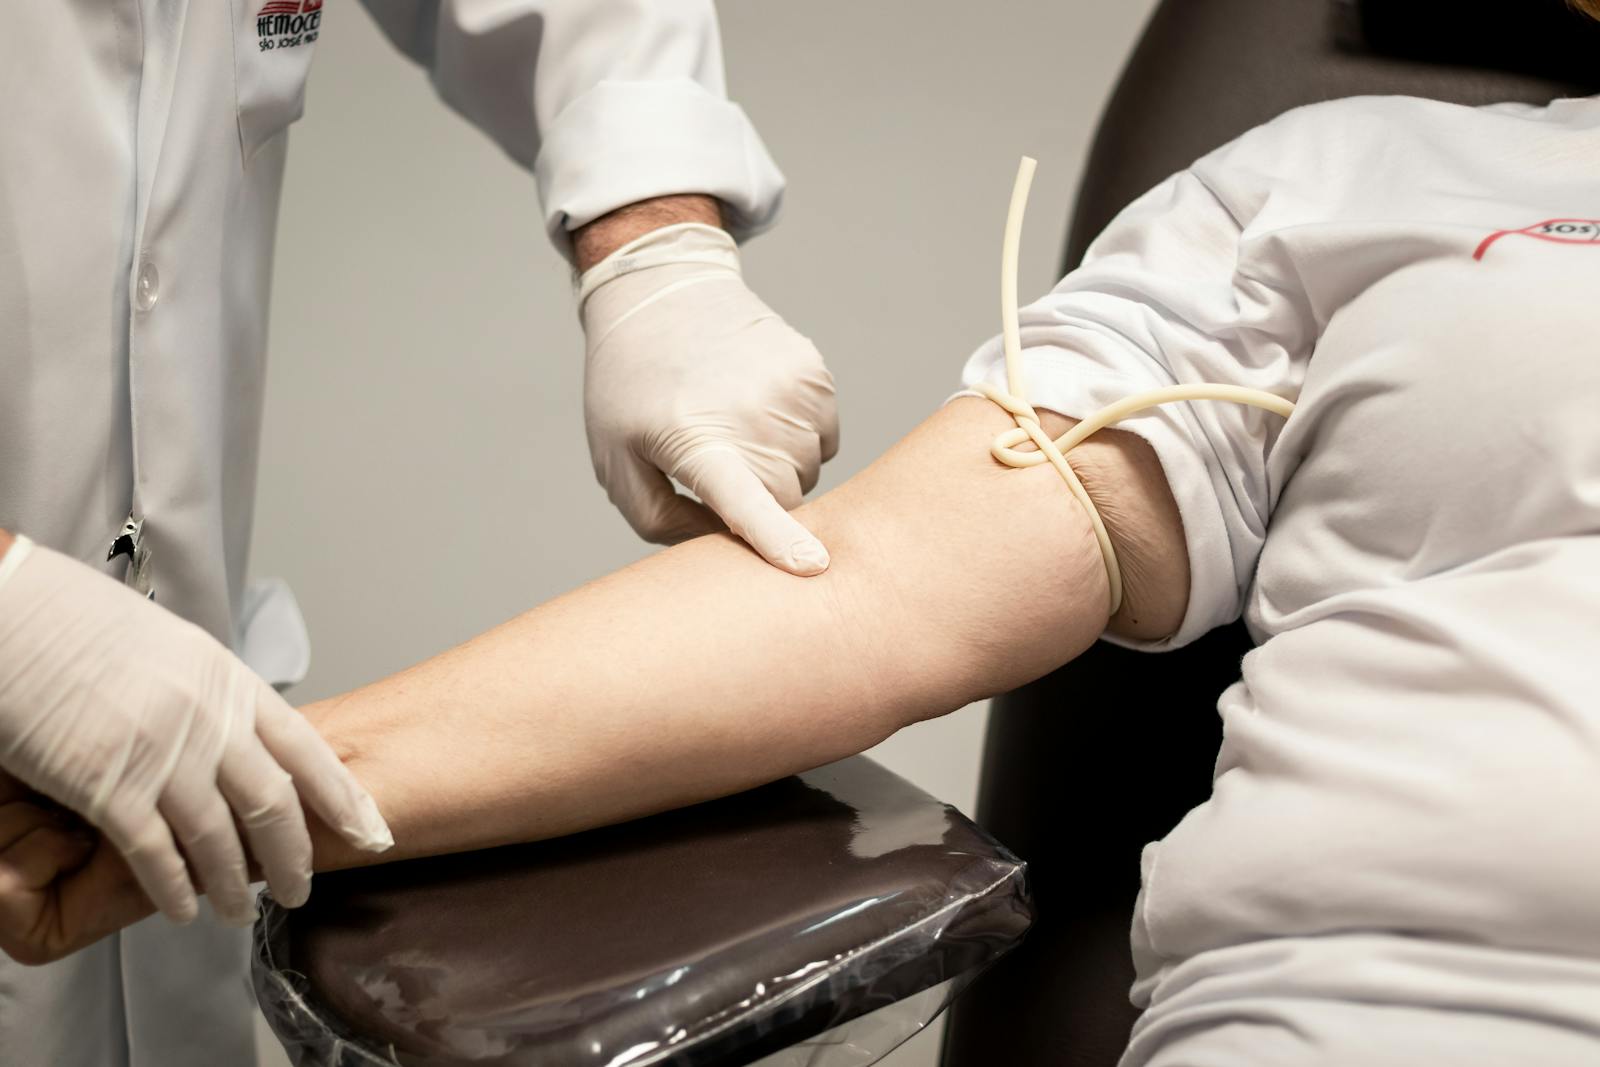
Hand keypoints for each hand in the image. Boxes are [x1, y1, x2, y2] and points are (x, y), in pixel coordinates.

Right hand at [0, 537, 391, 929]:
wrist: (16, 612)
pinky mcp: (108, 785)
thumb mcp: (173, 649)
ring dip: (233, 884)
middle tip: (300, 890)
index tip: (370, 832)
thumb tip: (232, 727)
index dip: (342, 799)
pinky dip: (175, 889)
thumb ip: (211, 694)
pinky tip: (182, 910)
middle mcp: (209, 720)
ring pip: (220, 838)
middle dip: (294, 856)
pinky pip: (156, 854)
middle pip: (274, 803)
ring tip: (238, 913)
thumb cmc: (82, 625)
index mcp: (228, 682)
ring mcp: (162, 754)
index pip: (306, 750)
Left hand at [580, 222, 839, 574]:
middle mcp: (752, 412)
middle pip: (787, 501)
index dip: (779, 540)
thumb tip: (725, 548)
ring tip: (732, 428)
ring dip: (779, 468)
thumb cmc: (631, 389)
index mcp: (697, 440)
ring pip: (810, 471)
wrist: (660, 292)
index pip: (746, 500)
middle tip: (716, 468)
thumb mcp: (617, 463)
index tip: (813, 567)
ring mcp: (791, 388)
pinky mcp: (815, 370)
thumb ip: (662, 522)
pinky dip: (798, 438)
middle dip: (759, 501)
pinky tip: (758, 409)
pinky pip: (826, 439)